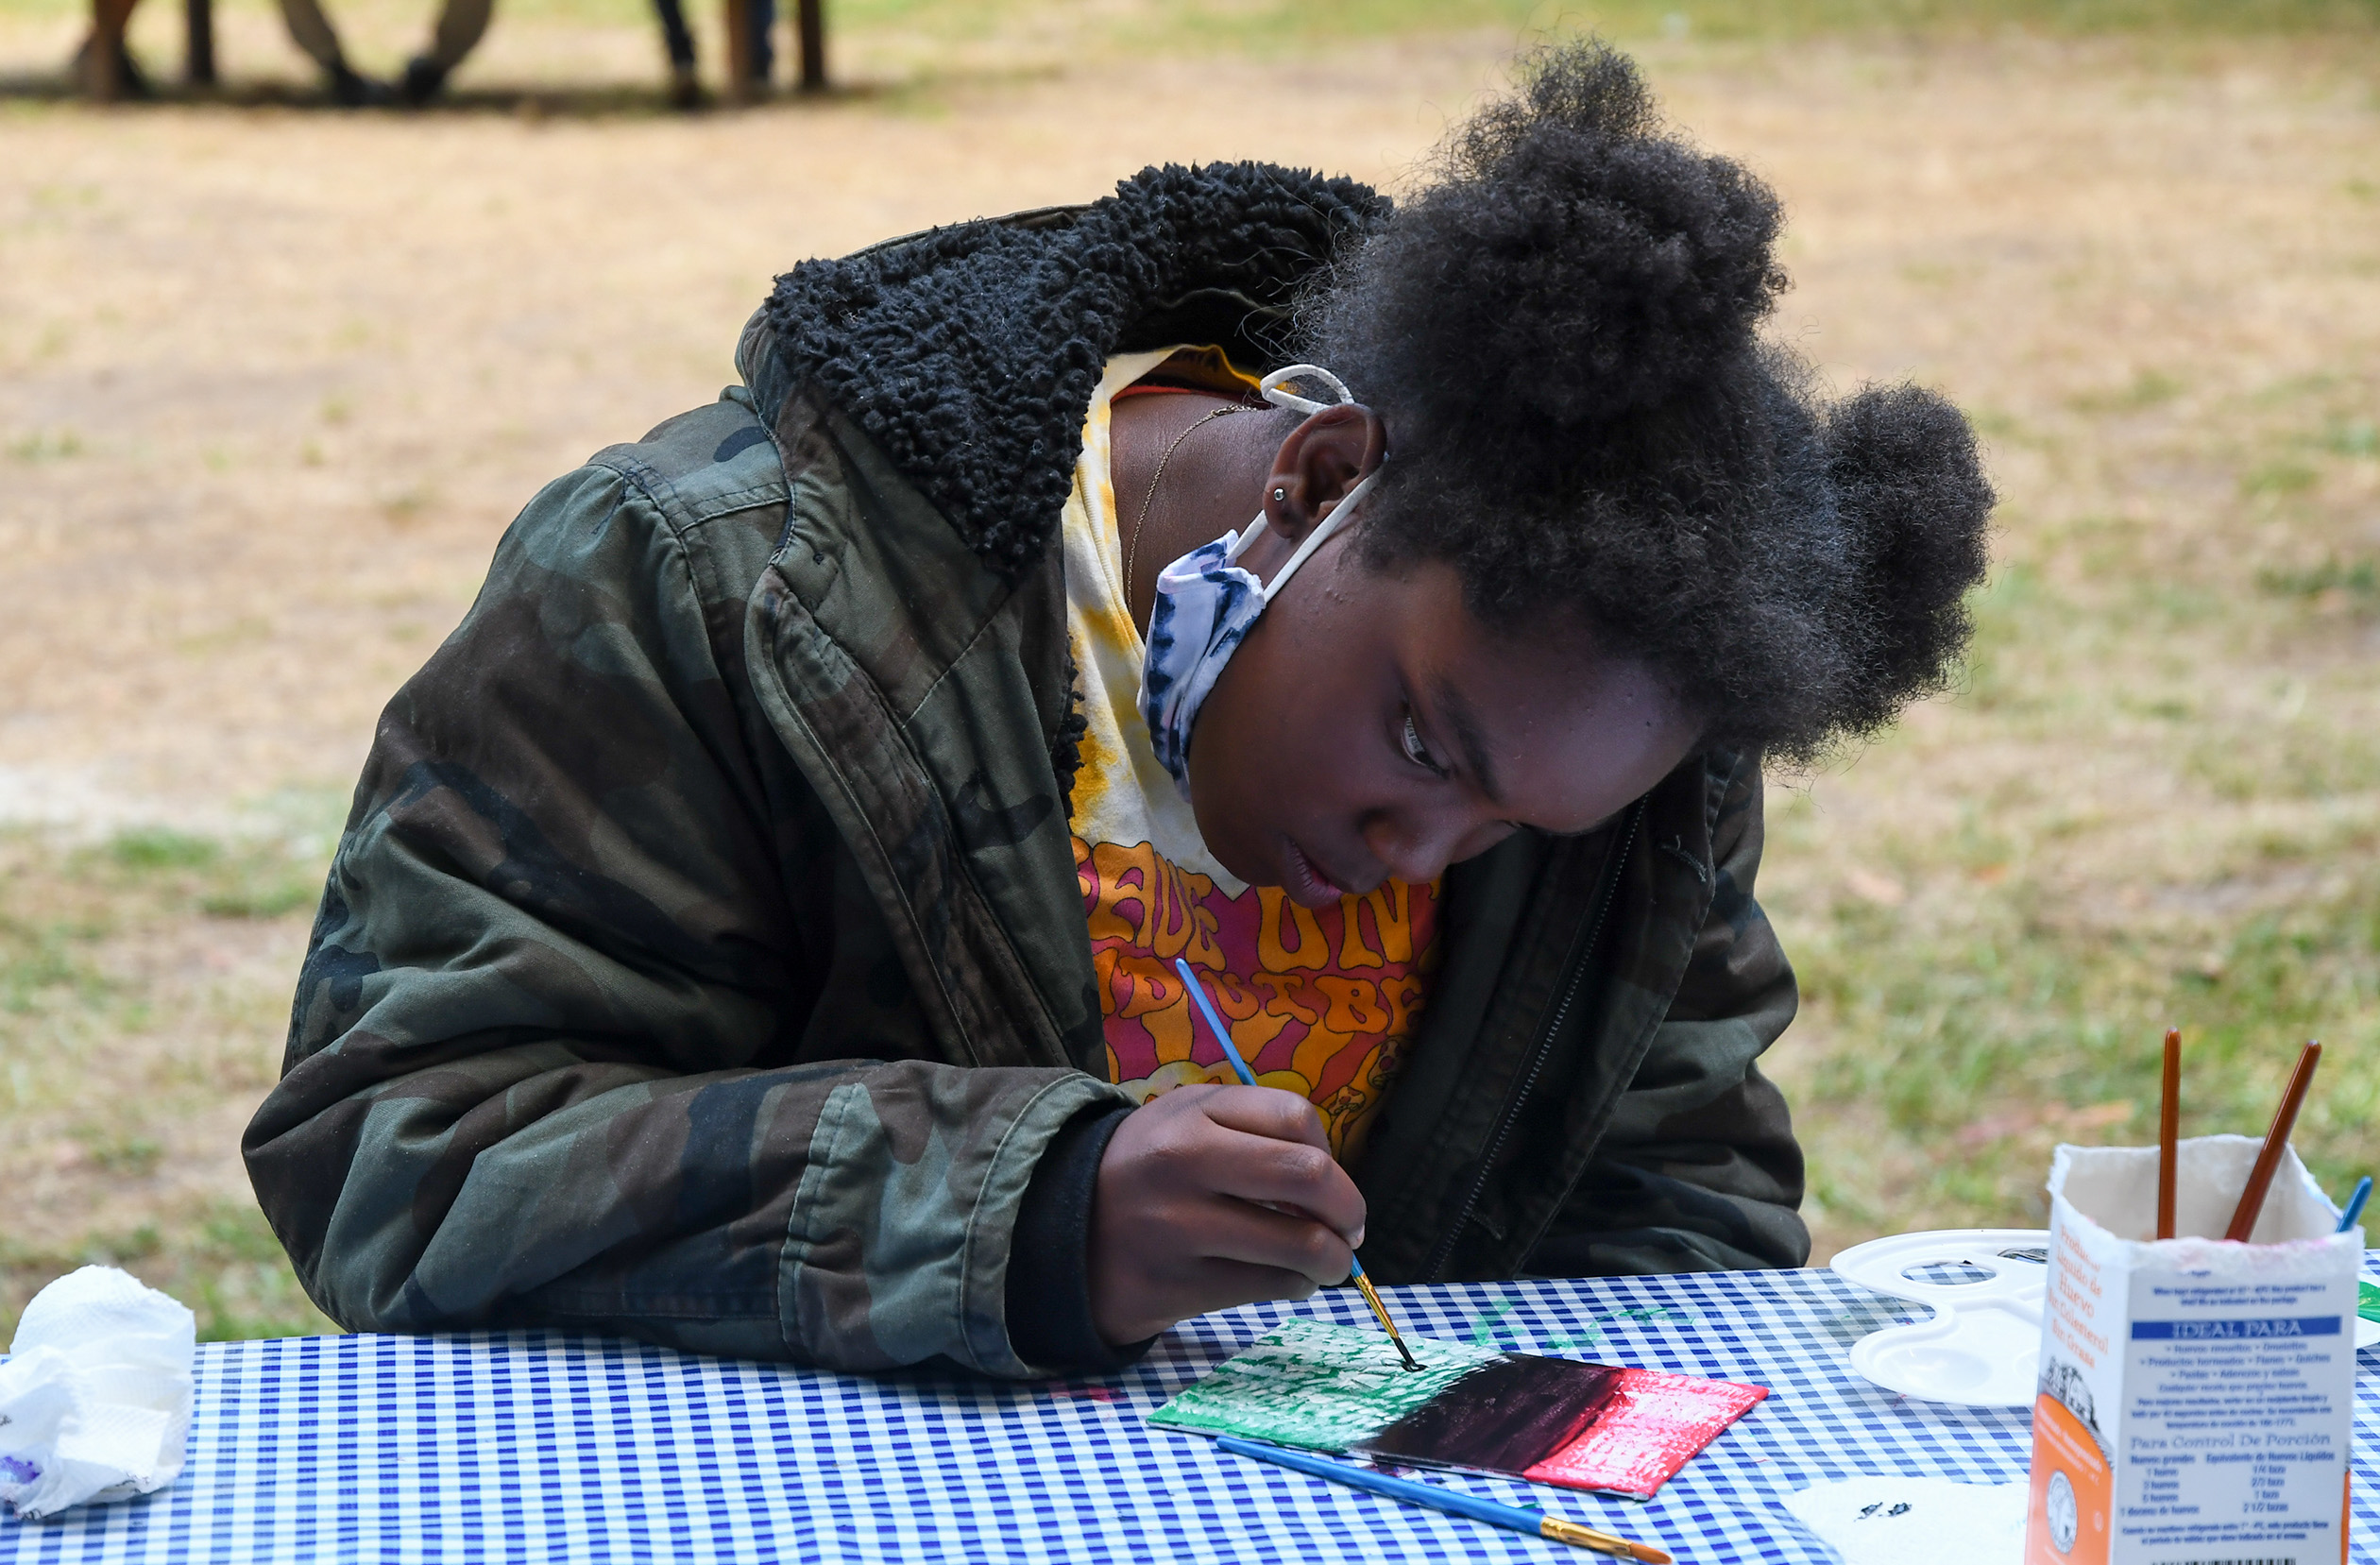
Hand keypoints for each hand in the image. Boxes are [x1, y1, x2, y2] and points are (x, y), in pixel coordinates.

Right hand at [1087, 1083, 1364, 1345]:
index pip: (1297, 1118)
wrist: (1061, 1226)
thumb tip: (1336, 1190)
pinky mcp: (1175, 1287)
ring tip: (1325, 1263)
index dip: (1330, 1153)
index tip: (1329, 1182)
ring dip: (1331, 1260)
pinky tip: (1285, 1280)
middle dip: (1349, 1210)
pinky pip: (1269, 1287)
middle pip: (1309, 1177)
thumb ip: (1258, 1131)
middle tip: (1350, 1229)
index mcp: (1194, 1113)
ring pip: (1299, 1246)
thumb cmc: (1151, 1168)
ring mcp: (1177, 1229)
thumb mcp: (1189, 1119)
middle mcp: (1184, 1165)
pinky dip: (1295, 1286)